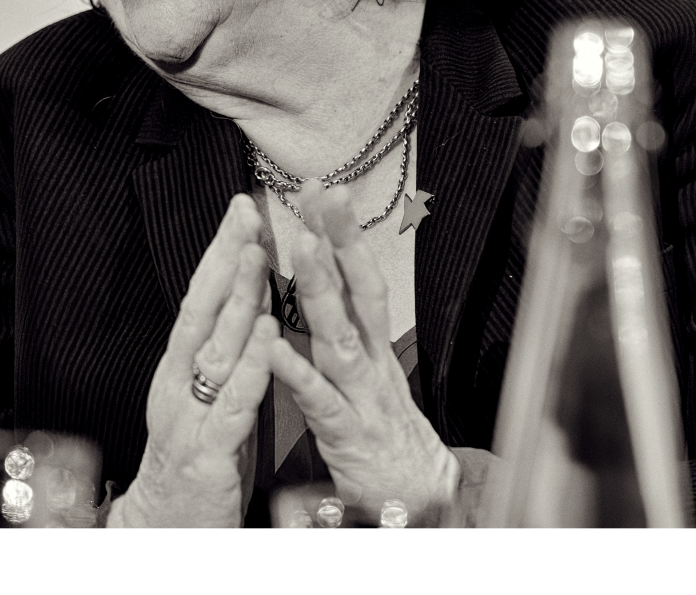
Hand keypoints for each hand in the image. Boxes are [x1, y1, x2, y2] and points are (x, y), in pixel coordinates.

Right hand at [111, 195, 277, 526]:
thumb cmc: (194, 462)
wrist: (163, 531)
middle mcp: (177, 384)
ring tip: (257, 253)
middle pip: (202, 309)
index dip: (221, 252)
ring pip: (215, 347)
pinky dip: (251, 366)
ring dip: (236, 298)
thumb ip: (225, 353)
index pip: (202, 299)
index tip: (241, 208)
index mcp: (179, 369)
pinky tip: (267, 334)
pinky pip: (233, 403)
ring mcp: (188, 417)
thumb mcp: (208, 398)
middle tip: (245, 211)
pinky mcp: (206, 453)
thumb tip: (248, 300)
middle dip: (224, 257)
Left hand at [267, 188, 460, 523]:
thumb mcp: (373, 382)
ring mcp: (362, 397)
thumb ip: (353, 338)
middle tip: (322, 193)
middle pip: (358, 291)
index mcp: (374, 350)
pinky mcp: (346, 435)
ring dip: (322, 289)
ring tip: (300, 246)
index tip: (325, 190)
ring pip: (340, 334)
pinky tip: (273, 345)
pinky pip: (319, 399)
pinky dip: (297, 371)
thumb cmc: (389, 442)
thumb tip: (334, 291)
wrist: (423, 504)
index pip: (359, 280)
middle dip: (340, 239)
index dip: (344, 234)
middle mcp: (372, 364)